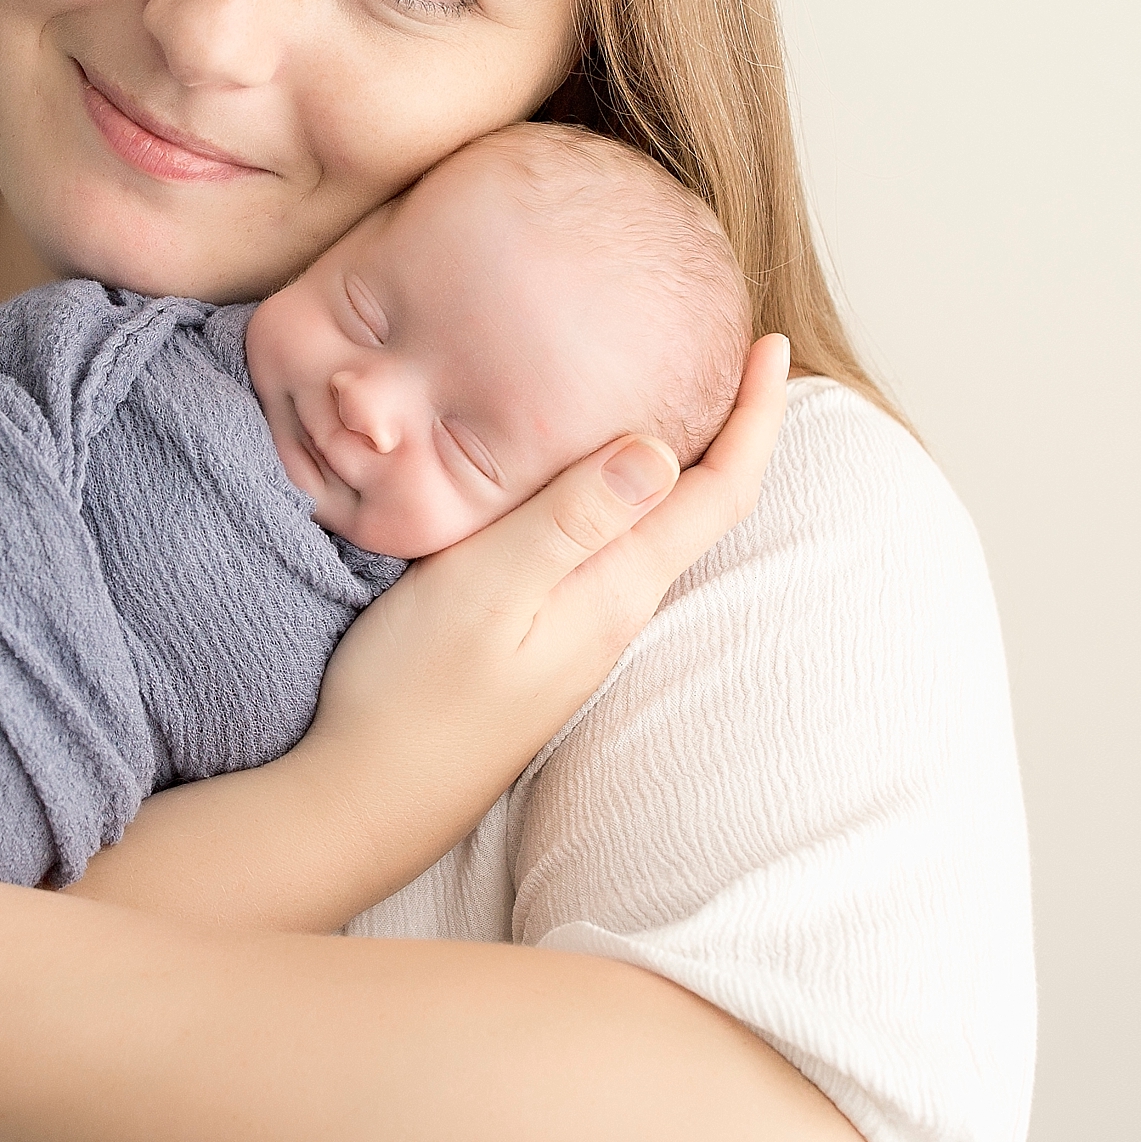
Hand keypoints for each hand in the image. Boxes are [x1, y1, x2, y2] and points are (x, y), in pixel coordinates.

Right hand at [296, 336, 791, 857]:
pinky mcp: (547, 641)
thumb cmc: (412, 691)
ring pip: (659, 530)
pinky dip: (630, 497)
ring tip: (683, 394)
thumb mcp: (485, 585)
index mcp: (615, 588)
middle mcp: (616, 611)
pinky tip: (597, 478)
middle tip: (739, 353)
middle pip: (704, 507)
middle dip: (735, 428)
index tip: (770, 344)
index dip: (756, 415)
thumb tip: (661, 448)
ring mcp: (583, 632)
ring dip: (685, 461)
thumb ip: (569, 517)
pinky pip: (613, 551)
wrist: (369, 797)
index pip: (718, 491)